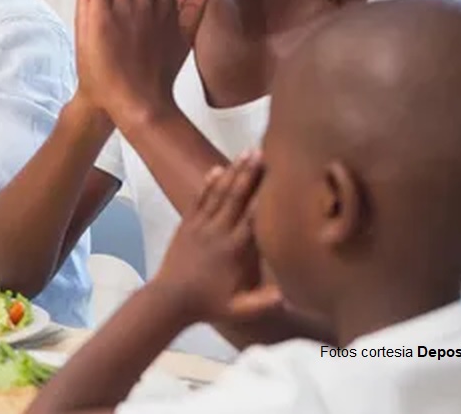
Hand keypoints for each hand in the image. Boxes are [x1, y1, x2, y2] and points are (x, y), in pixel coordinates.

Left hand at [153, 152, 281, 322]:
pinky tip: (217, 169)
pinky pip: (198, 200)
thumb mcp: (239, 310)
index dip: (265, 196)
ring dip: (233, 172)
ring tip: (246, 153)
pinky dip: (208, 184)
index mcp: (234, 250)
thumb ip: (265, 302)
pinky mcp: (186, 225)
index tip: (277, 177)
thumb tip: (291, 295)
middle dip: (249, 173)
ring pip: (219, 193)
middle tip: (262, 151)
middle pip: (236, 197)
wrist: (169, 300)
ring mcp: (200, 226)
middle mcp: (218, 232)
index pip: (253, 217)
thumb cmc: (208, 305)